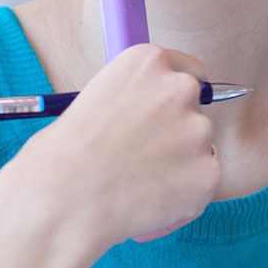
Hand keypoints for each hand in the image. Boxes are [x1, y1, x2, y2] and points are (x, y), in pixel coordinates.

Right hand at [8, 43, 221, 248]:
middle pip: (195, 109)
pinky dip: (179, 198)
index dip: (174, 96)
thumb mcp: (88, 105)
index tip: (166, 113)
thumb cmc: (59, 157)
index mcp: (146, 62)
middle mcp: (179, 89)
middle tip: (142, 158)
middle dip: (176, 132)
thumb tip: (144, 124)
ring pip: (197, 151)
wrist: (62, 201)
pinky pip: (199, 185)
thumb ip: (128, 105)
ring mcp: (198, 132)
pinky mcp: (208, 173)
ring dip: (176, 166)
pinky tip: (144, 205)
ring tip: (133, 186)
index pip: (188, 70)